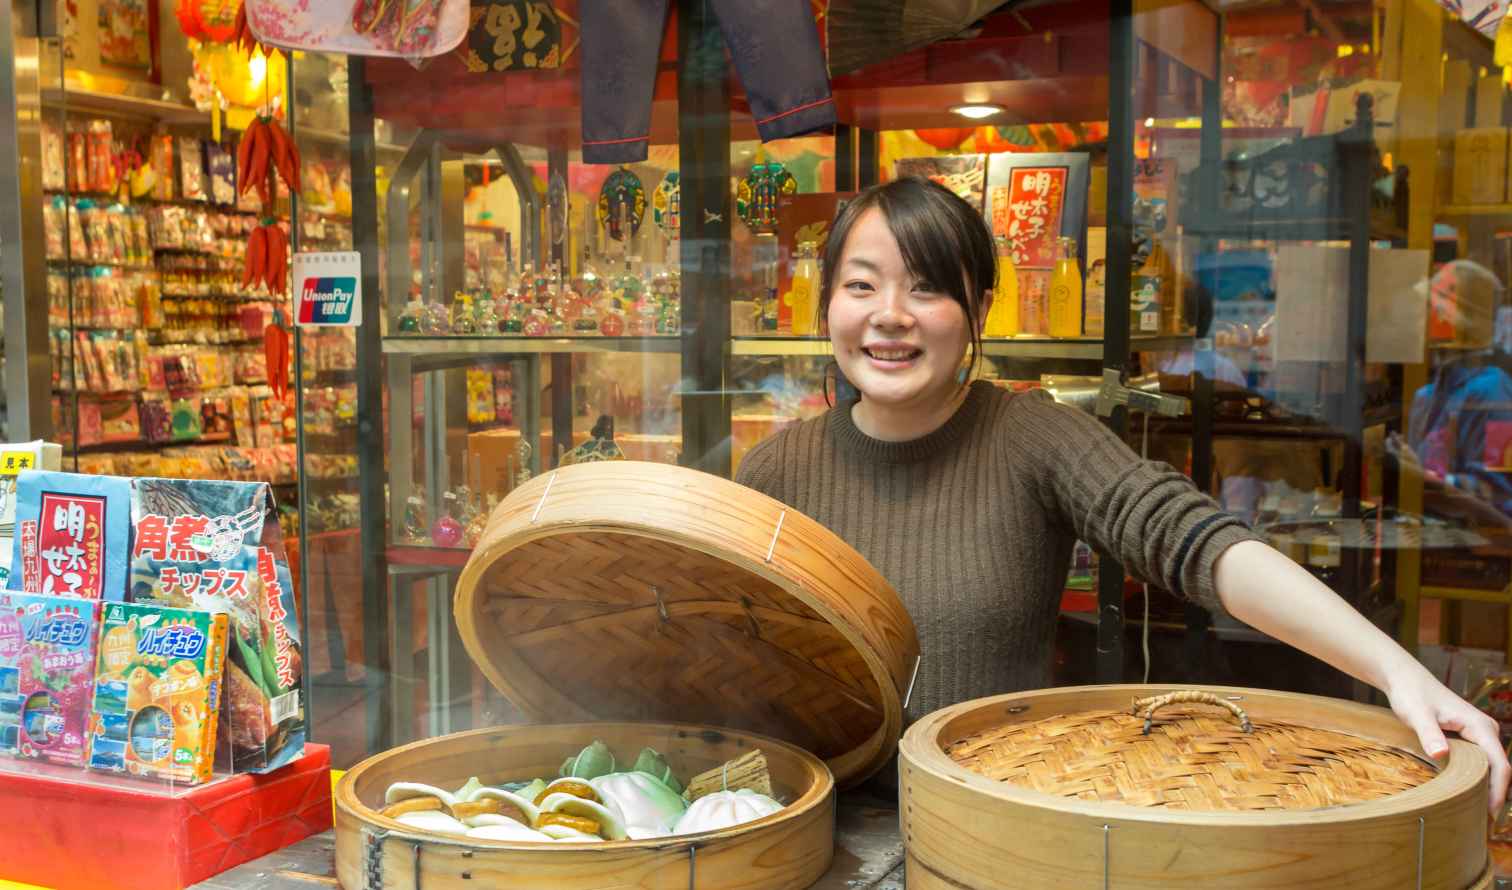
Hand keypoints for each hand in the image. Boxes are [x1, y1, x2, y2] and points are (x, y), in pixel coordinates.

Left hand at [1386, 663, 1509, 816]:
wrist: (1404, 678)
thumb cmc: (1411, 694)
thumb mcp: (1417, 714)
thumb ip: (1429, 734)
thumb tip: (1441, 754)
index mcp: (1481, 727)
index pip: (1500, 765)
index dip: (1498, 791)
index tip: (1490, 814)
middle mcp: (1487, 730)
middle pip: (1500, 769)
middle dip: (1495, 795)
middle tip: (1481, 822)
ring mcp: (1480, 734)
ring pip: (1492, 767)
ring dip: (1487, 789)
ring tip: (1475, 814)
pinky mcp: (1470, 737)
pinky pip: (1481, 763)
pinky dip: (1478, 779)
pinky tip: (1467, 795)